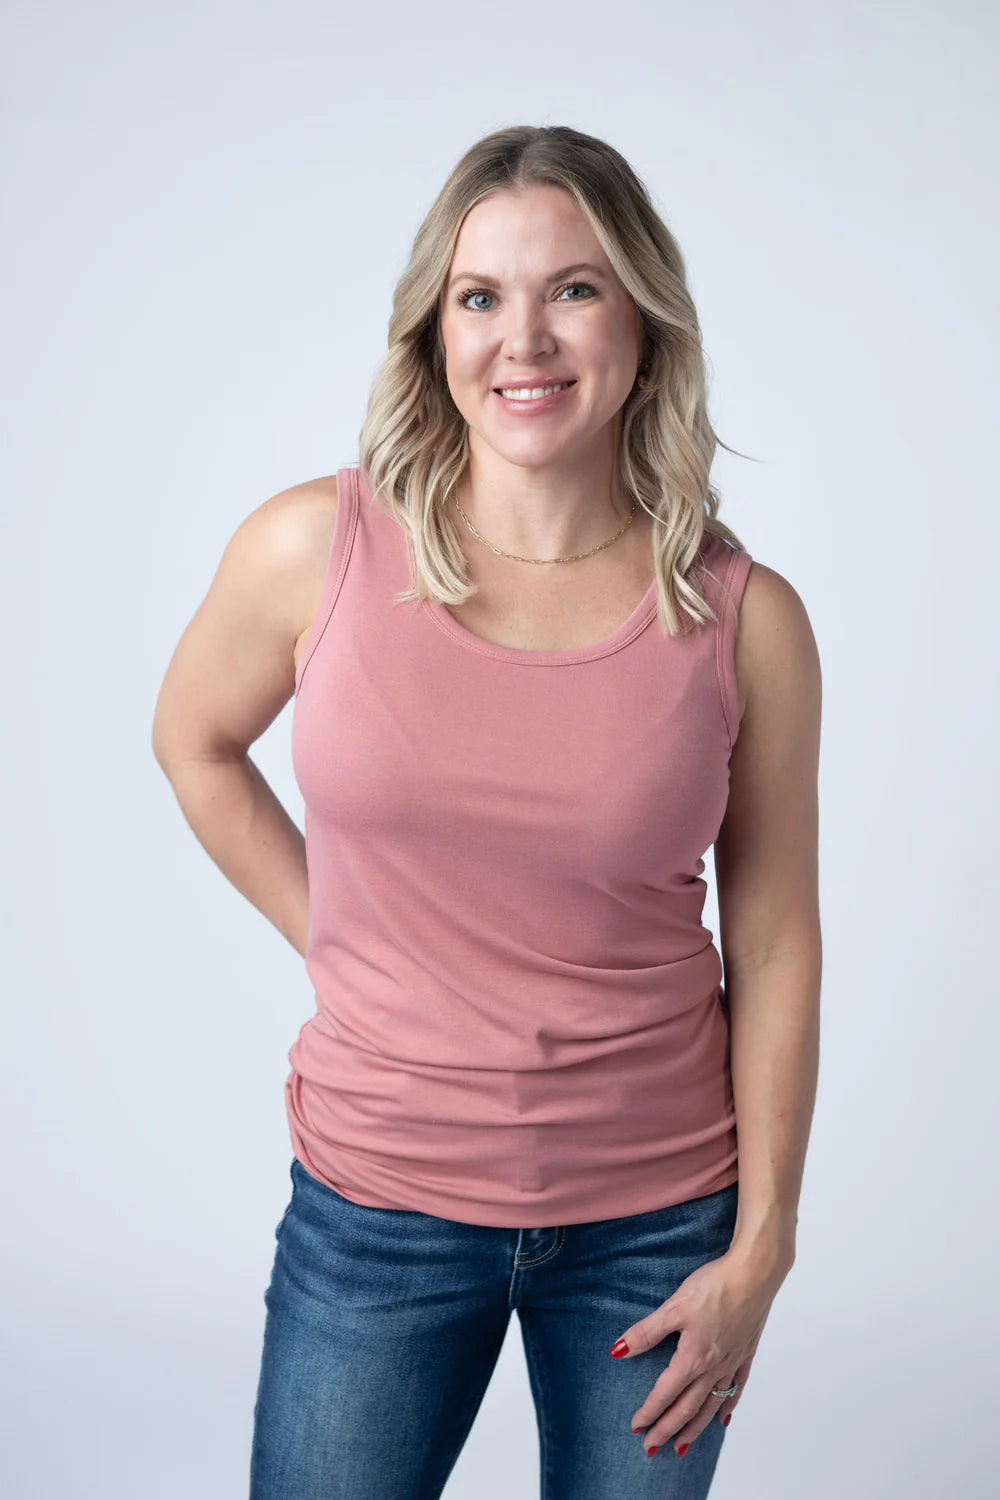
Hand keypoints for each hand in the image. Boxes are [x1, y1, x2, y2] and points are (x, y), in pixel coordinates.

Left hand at [610, 1248, 786, 1457]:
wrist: (754, 1274)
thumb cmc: (714, 1286)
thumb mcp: (673, 1307)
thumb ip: (646, 1332)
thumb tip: (618, 1351)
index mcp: (692, 1357)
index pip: (665, 1393)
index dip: (649, 1411)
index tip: (636, 1427)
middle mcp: (713, 1367)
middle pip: (687, 1408)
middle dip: (668, 1429)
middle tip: (652, 1448)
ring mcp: (732, 1362)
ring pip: (711, 1405)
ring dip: (695, 1428)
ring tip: (682, 1446)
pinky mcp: (746, 1352)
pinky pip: (736, 1388)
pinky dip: (728, 1405)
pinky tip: (723, 1418)